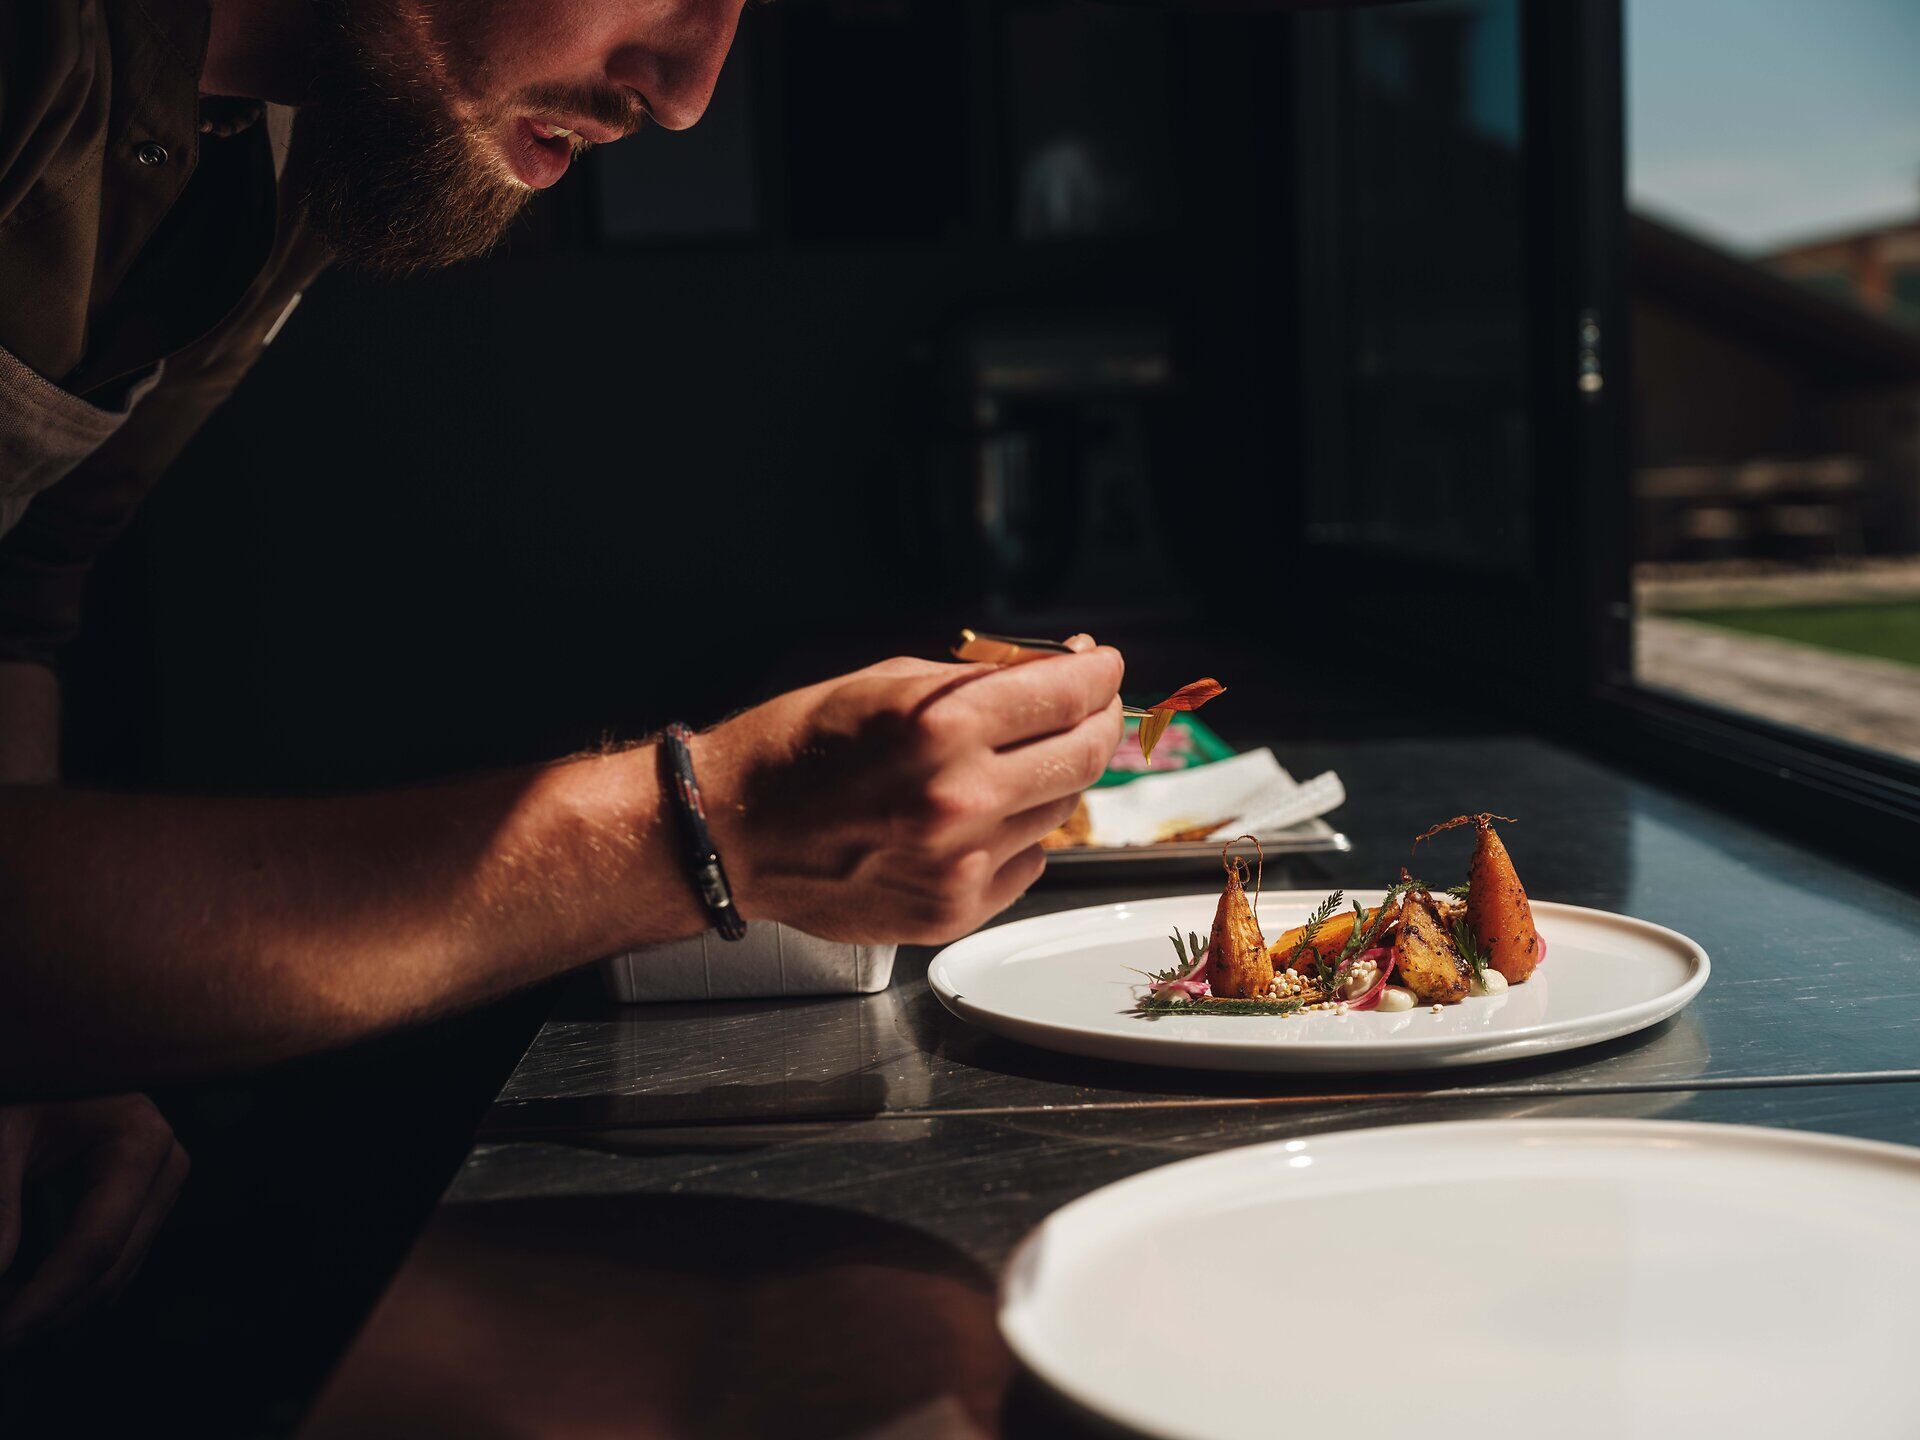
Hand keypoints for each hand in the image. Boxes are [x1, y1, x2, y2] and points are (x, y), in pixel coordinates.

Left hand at [0, 1095, 188, 1346]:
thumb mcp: (3, 1134)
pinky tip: (28, 1296)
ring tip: (6, 1315)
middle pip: (111, 1265)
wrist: (56, 1052)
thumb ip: (0, 1205)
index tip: (0, 1335)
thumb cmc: (30, 1081)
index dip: (44, 1300)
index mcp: (138, 1141)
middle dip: (49, 1311)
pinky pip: (118, 1256)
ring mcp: (167, 1179)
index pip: (95, 1244)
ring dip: (59, 1305)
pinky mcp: (153, 1193)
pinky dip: (73, 1286)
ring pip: (118, 1270)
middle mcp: (167, 1163)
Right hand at [697, 635, 1123, 943]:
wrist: (732, 834)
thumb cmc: (799, 749)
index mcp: (942, 728)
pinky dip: (1015, 834)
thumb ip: (981, 681)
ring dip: (1048, 779)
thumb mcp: (887, 683)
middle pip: (1083, 757)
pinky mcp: (953, 911)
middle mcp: (960, 799)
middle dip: (1098, 723)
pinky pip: (1026, 861)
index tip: (1103, 667)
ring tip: (1005, 763)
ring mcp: (961, 865)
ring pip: (1059, 812)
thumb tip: (1063, 674)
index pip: (1069, 695)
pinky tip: (971, 819)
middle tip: (1091, 708)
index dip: (1098, 674)